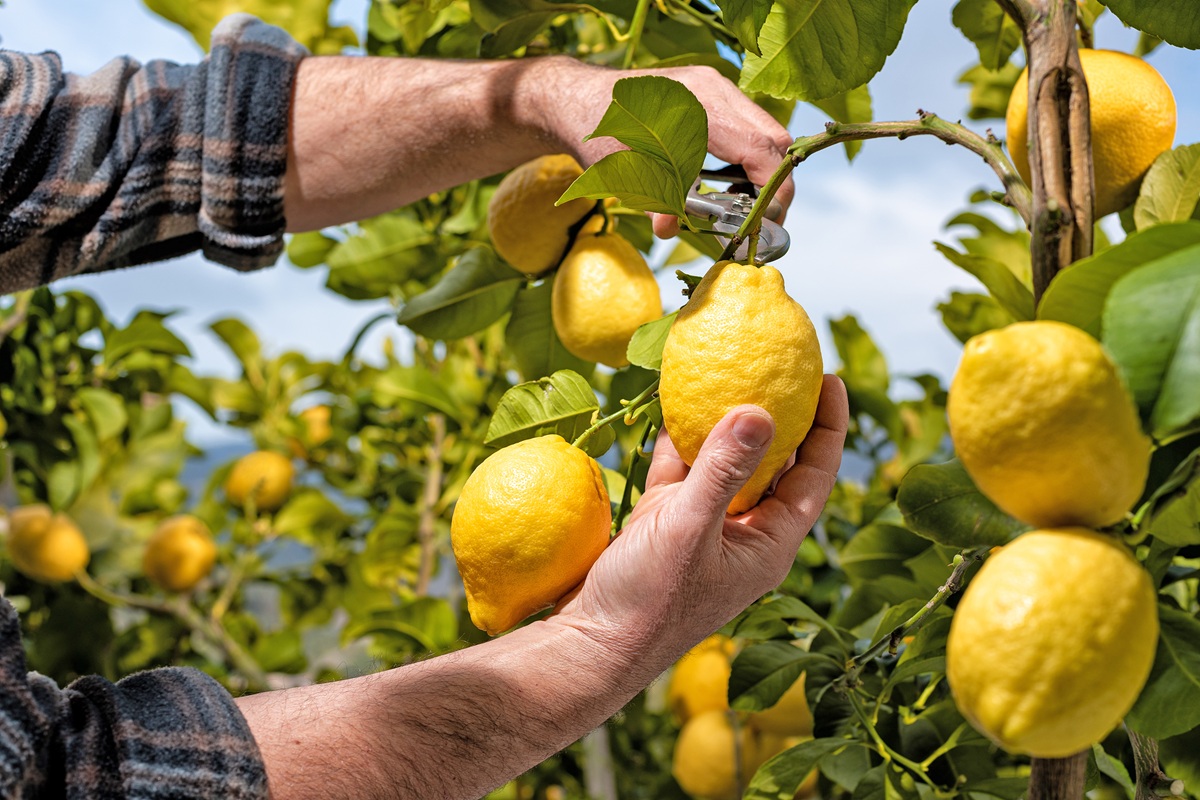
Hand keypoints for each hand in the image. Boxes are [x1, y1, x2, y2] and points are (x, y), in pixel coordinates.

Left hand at [526, 57, 795, 238]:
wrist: (581, 101)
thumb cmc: (599, 133)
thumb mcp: (625, 173)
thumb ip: (654, 201)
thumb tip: (669, 230)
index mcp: (699, 106)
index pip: (760, 149)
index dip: (773, 190)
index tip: (767, 221)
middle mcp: (715, 89)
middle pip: (774, 138)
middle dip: (776, 183)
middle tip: (762, 219)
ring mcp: (717, 86)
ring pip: (765, 131)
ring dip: (763, 170)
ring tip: (743, 203)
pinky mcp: (713, 92)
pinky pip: (748, 125)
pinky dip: (749, 157)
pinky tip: (727, 181)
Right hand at [554, 375, 847, 665]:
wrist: (591, 647)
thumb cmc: (650, 600)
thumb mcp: (689, 530)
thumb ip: (723, 471)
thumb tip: (761, 410)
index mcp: (769, 542)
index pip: (815, 475)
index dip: (828, 427)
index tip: (832, 377)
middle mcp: (743, 531)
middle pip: (775, 463)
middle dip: (779, 414)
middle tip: (782, 364)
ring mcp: (703, 525)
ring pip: (725, 461)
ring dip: (725, 420)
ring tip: (732, 370)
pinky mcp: (665, 521)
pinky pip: (681, 469)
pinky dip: (679, 438)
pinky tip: (674, 400)